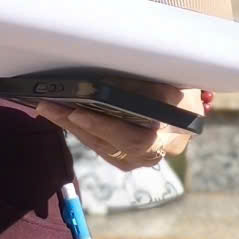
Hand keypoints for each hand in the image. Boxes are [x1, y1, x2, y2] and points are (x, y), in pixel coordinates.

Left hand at [38, 81, 201, 170]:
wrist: (191, 103)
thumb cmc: (182, 88)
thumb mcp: (171, 82)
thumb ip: (143, 86)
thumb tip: (104, 81)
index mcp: (171, 137)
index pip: (137, 140)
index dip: (107, 129)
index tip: (79, 113)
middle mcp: (155, 153)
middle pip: (111, 146)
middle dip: (77, 125)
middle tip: (50, 106)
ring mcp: (140, 157)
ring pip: (101, 147)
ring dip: (72, 127)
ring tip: (48, 107)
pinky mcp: (126, 153)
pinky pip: (100, 145)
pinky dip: (80, 129)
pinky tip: (61, 113)